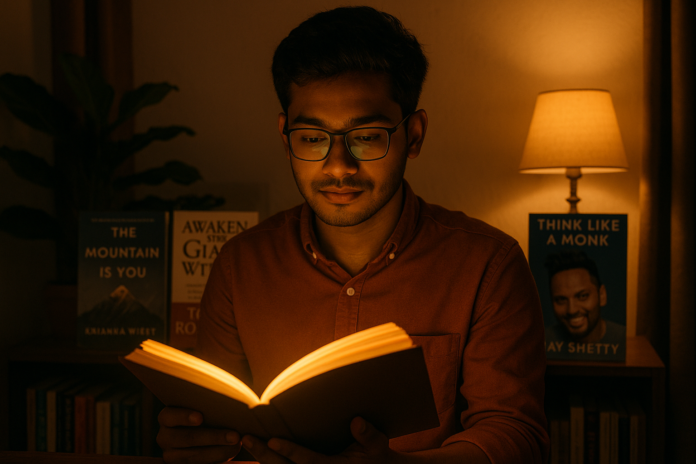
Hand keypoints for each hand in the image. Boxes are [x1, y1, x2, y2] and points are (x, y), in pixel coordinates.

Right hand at [157, 406, 241, 463]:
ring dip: (219, 451)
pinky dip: (217, 460)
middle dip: (213, 437)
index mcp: (167, 418)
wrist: (205, 431)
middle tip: (235, 436)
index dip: (183, 417)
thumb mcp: (202, 404)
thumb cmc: (205, 411)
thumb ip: (207, 400)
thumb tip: (228, 392)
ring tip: (237, 445)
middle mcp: (165, 437)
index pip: (169, 416)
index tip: (200, 417)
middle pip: (186, 438)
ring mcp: (172, 455)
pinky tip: (231, 453)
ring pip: (194, 456)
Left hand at [240, 417, 402, 463]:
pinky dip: (269, 463)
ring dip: (261, 459)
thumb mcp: (378, 446)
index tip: (273, 440)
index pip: (307, 461)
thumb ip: (369, 436)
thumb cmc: (377, 457)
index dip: (290, 451)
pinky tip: (254, 452)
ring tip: (244, 442)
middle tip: (246, 438)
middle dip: (263, 455)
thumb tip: (357, 422)